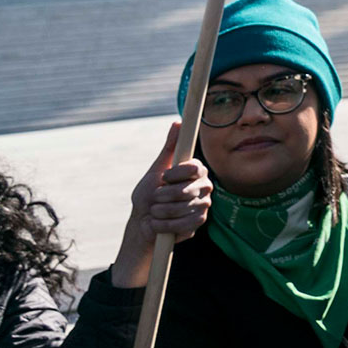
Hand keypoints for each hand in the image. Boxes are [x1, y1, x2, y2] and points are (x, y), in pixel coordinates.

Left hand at [111, 121, 213, 287]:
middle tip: (155, 199)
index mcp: (196, 171)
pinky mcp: (199, 222)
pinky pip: (184, 223)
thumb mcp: (156, 170)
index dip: (175, 174)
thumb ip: (169, 147)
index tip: (163, 178)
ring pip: (182, 208)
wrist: (143, 224)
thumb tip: (178, 122)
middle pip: (185, 190)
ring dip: (161, 212)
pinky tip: (159, 223)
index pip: (193, 168)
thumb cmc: (148, 194)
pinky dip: (165, 225)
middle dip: (163, 197)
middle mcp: (204, 186)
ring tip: (155, 212)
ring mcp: (203, 205)